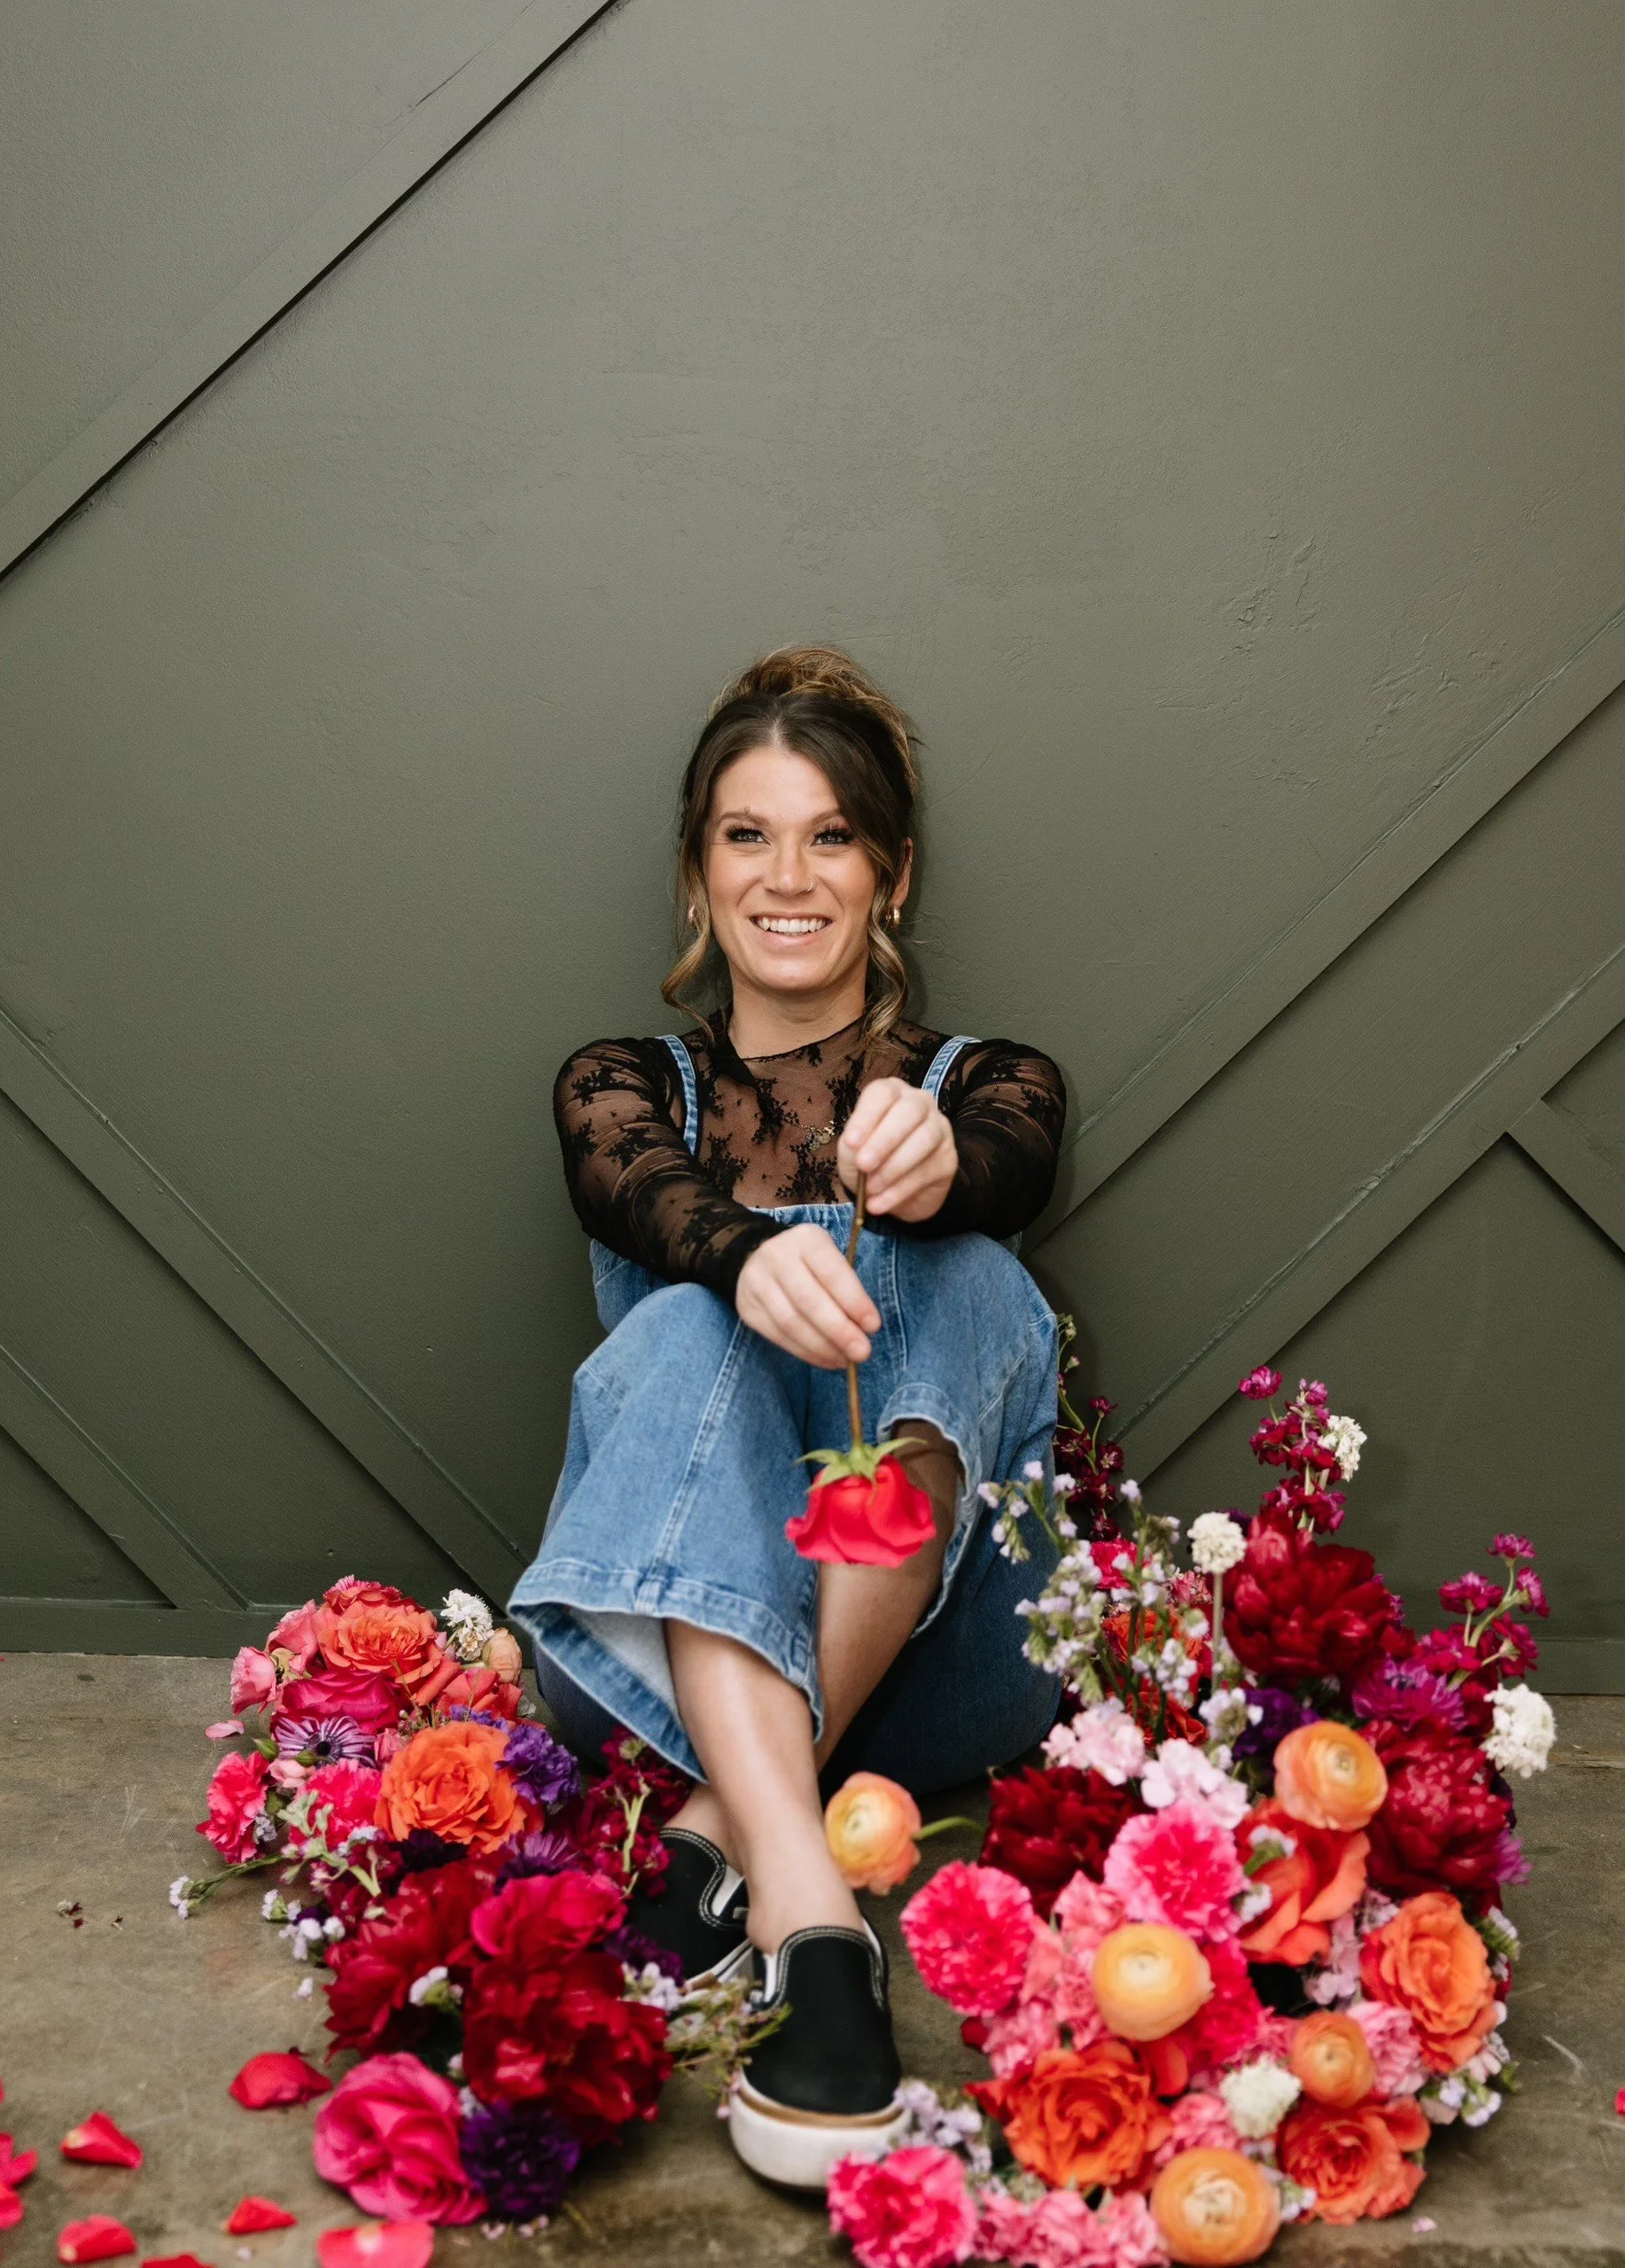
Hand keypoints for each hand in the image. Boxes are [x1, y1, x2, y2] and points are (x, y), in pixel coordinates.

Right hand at [736, 1224, 880, 1368]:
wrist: (760, 1257)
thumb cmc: (810, 1262)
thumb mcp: (830, 1258)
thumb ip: (847, 1287)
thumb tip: (863, 1329)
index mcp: (806, 1239)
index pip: (832, 1273)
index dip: (854, 1302)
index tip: (874, 1326)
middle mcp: (777, 1257)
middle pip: (809, 1301)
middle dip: (839, 1331)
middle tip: (862, 1352)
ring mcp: (757, 1282)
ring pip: (791, 1323)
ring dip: (822, 1347)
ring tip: (845, 1360)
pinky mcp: (747, 1307)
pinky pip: (778, 1336)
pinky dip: (805, 1352)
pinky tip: (826, 1359)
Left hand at [836, 1077, 957, 1221]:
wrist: (890, 1193)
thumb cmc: (868, 1161)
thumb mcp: (851, 1151)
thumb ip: (853, 1145)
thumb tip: (860, 1148)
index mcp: (891, 1094)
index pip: (883, 1093)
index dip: (867, 1116)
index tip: (851, 1142)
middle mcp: (919, 1104)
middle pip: (910, 1110)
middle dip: (884, 1139)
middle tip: (864, 1164)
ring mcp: (939, 1129)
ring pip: (924, 1139)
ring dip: (893, 1167)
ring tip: (870, 1189)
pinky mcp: (948, 1158)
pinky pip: (927, 1171)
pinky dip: (900, 1190)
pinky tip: (880, 1203)